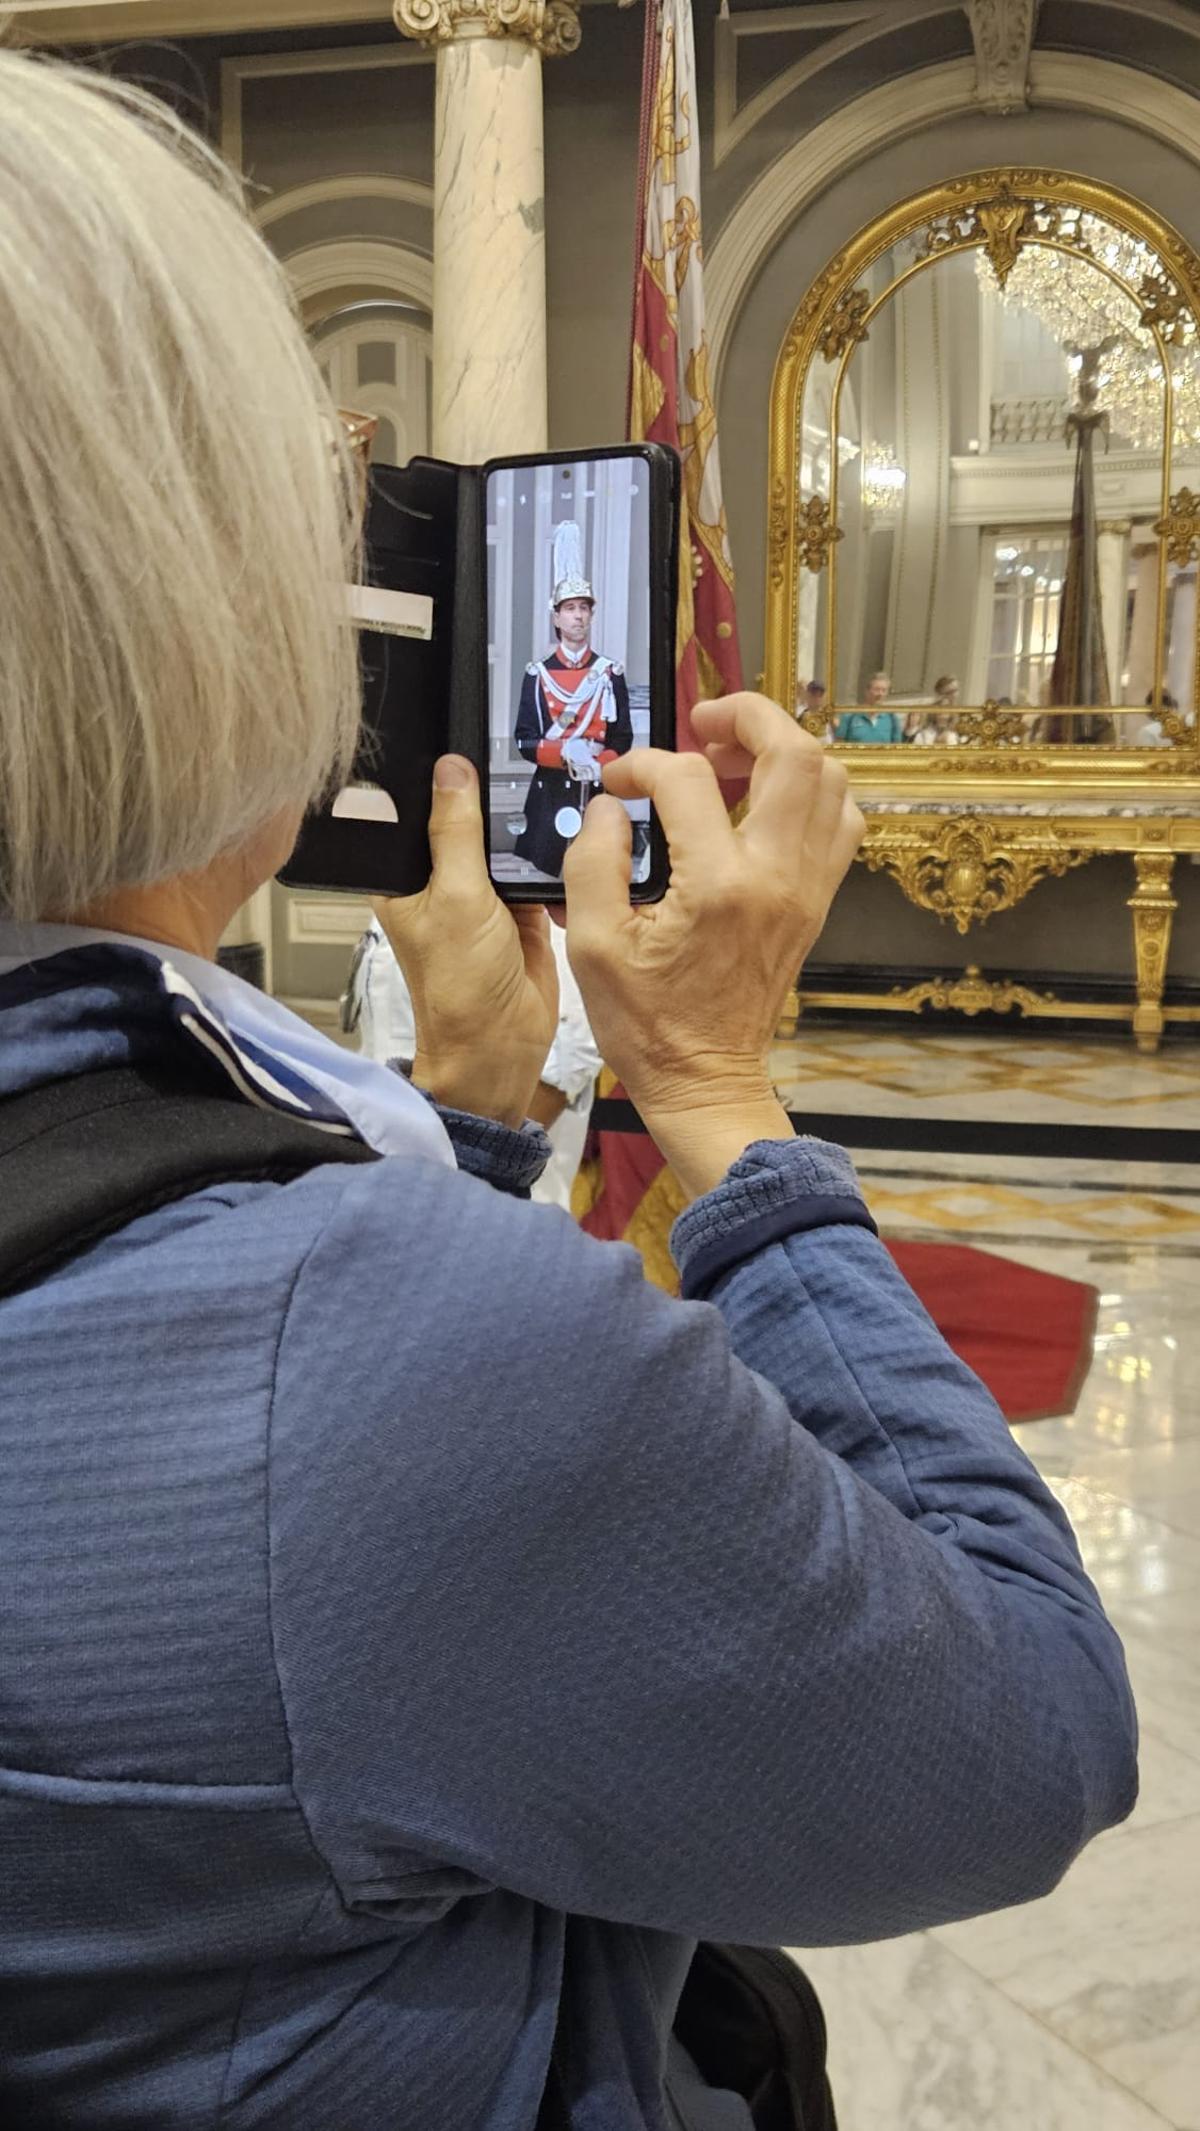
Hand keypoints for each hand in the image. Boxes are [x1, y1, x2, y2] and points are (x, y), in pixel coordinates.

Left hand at [373, 757, 557, 1128]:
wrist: (501, 1045)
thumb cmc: (458, 984)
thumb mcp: (456, 897)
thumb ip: (456, 831)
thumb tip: (451, 769)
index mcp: (407, 873)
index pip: (420, 808)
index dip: (441, 777)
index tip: (470, 736)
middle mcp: (443, 879)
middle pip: (469, 817)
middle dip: (495, 795)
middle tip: (526, 750)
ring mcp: (484, 893)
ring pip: (507, 838)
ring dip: (528, 824)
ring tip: (554, 781)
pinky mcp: (522, 906)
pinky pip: (539, 865)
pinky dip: (554, 854)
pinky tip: (570, 826)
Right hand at [563, 694, 863, 1196]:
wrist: (705, 1081)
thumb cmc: (650, 1025)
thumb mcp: (591, 945)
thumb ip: (593, 862)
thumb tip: (609, 807)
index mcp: (717, 887)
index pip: (688, 781)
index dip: (644, 765)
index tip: (619, 781)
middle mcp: (775, 878)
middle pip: (795, 755)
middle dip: (748, 717)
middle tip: (703, 724)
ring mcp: (805, 889)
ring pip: (829, 782)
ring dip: (783, 752)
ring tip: (732, 759)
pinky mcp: (815, 902)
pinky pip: (838, 823)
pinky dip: (807, 794)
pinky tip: (761, 803)